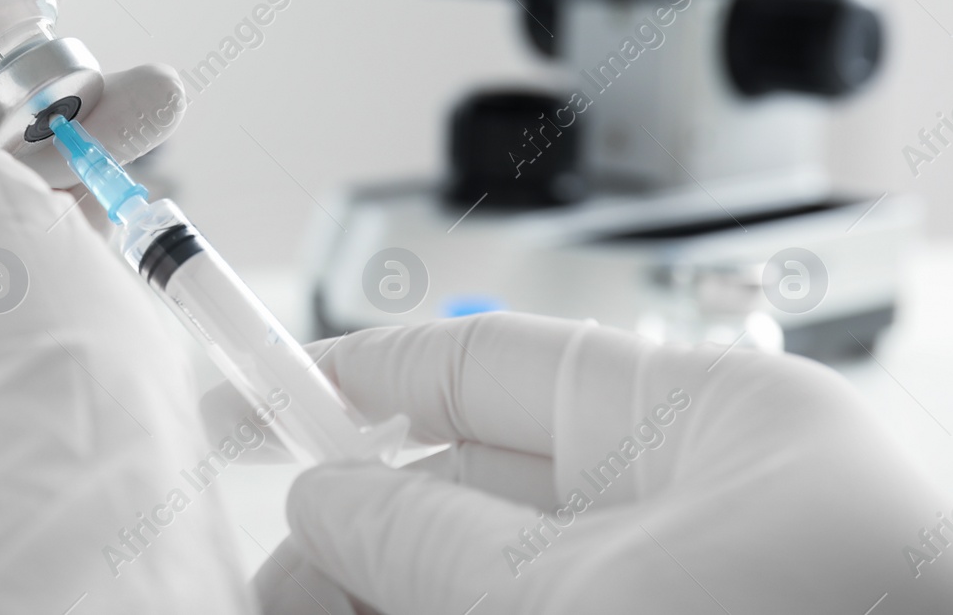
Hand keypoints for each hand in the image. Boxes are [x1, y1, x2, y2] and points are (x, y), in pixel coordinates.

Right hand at [256, 313, 952, 613]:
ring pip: (497, 576)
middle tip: (269, 586)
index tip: (252, 401)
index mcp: (700, 421)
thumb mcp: (582, 601)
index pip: (491, 363)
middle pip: (477, 487)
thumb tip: (321, 493)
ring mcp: (683, 586)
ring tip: (300, 613)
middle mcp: (692, 501)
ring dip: (394, 593)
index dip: (356, 376)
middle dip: (362, 529)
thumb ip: (433, 541)